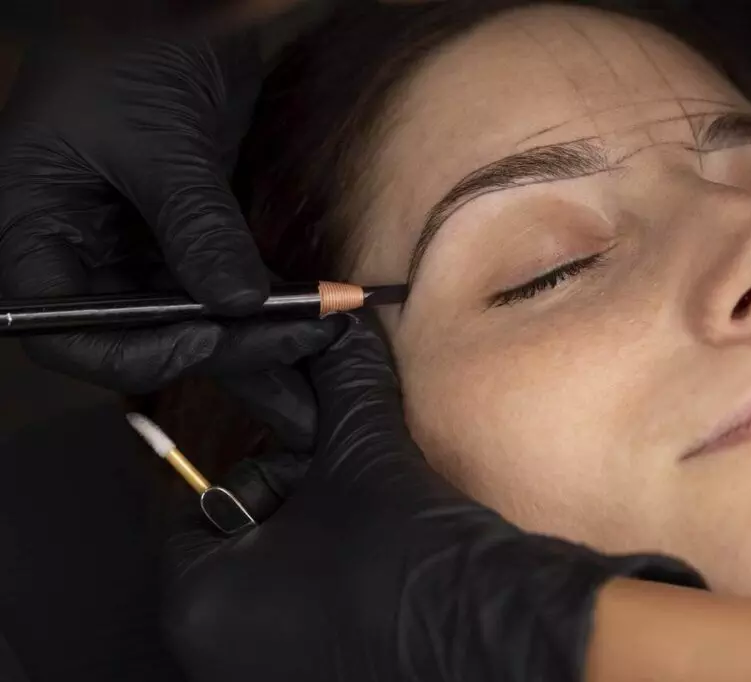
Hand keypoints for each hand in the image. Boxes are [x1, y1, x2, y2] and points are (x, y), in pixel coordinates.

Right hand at [0, 36, 336, 448]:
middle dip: (227, 357)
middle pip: (149, 338)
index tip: (208, 338)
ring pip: (198, 323)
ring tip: (323, 389)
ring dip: (262, 353)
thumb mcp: (156, 137)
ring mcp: (142, 254)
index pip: (69, 333)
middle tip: (299, 372)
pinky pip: (231, 292)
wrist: (174, 11)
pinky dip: (272, 314)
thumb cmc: (128, 50)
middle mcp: (87, 258)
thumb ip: (194, 223)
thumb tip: (238, 304)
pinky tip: (317, 341)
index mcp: (38, 235)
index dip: (136, 352)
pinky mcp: (193, 242)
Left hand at [164, 313, 705, 681]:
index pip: (203, 506)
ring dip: (321, 537)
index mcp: (200, 603)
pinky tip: (385, 562)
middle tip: (344, 487)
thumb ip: (341, 379)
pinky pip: (310, 613)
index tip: (308, 454)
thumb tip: (340, 326)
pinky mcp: (318, 672)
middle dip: (297, 502)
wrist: (491, 628)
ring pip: (280, 576)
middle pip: (244, 542)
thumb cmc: (406, 560)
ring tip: (372, 522)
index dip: (266, 466)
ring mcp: (271, 669)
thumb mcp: (361, 451)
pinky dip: (338, 581)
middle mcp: (220, 652)